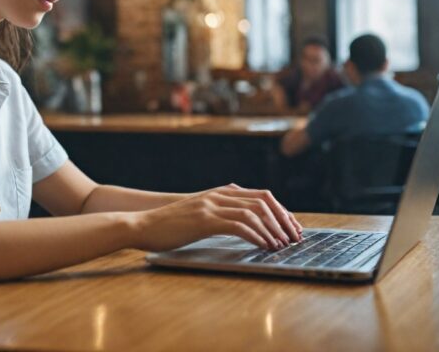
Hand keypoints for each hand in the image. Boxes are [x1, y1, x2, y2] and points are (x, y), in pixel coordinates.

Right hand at [129, 183, 302, 251]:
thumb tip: (244, 221)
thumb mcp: (200, 213)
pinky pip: (238, 225)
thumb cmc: (172, 224)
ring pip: (253, 212)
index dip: (281, 210)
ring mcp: (211, 206)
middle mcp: (219, 195)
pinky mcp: (204, 220)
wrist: (143, 224)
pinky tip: (264, 246)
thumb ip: (221, 211)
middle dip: (283, 219)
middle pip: (262, 201)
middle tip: (295, 237)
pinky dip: (256, 235)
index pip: (261, 195)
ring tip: (282, 245)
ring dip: (272, 229)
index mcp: (221, 192)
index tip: (293, 227)